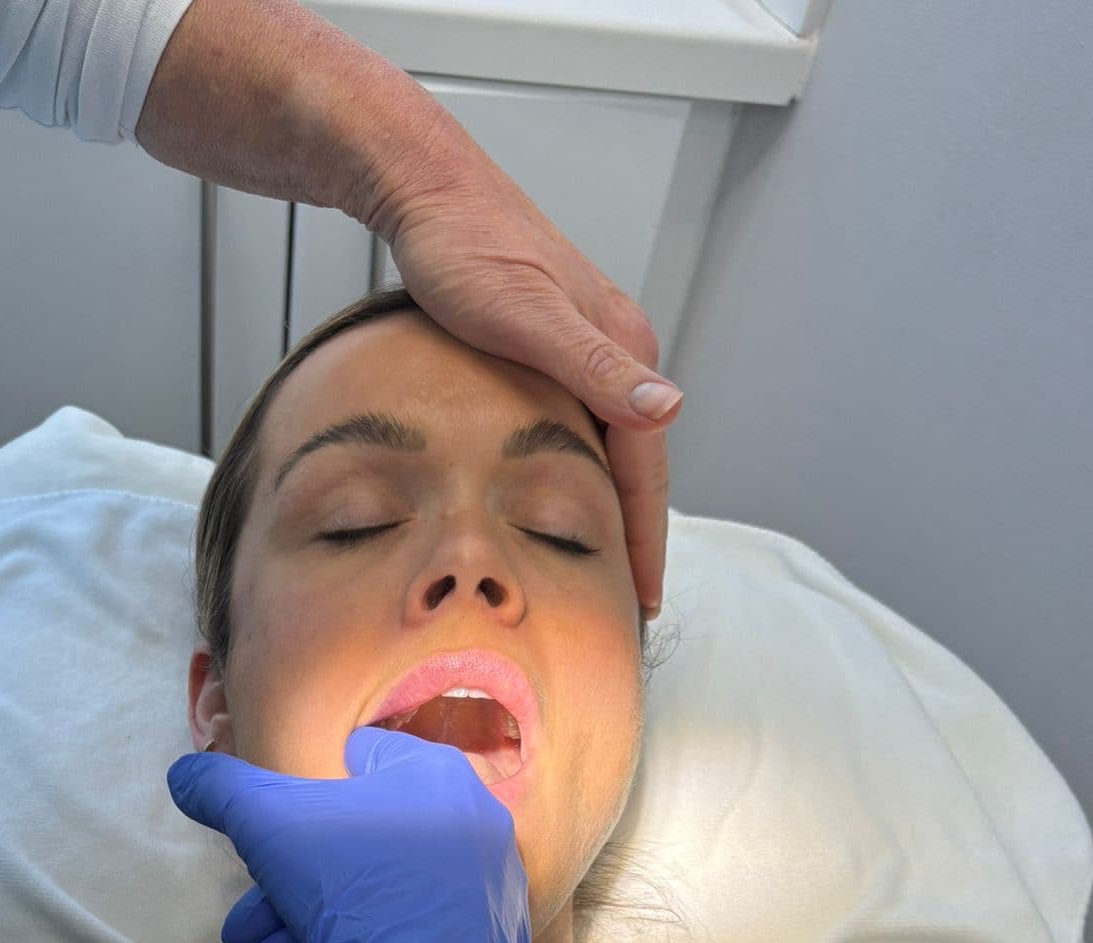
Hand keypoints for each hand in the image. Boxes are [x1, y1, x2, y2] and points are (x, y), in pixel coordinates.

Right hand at [168, 729, 531, 942]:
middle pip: (354, 851)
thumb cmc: (349, 885)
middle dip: (281, 897)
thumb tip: (185, 775)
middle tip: (242, 933)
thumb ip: (222, 790)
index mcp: (437, 777)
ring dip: (300, 940)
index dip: (302, 795)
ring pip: (372, 908)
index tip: (273, 835)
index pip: (359, 758)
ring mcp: (486, 901)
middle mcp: (473, 831)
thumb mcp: (265, 821)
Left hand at [374, 140, 678, 617]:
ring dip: (614, 507)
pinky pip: (584, 423)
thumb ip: (596, 367)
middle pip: (638, 462)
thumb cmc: (463, 252)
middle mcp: (615, 348)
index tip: (643, 600)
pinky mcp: (553, 341)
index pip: (648, 470)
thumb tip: (668, 408)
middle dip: (638, 535)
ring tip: (605, 565)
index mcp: (622, 349)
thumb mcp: (528, 317)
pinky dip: (584, 470)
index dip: (645, 541)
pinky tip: (564, 497)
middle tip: (631, 601)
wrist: (424, 192)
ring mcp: (585, 344)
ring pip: (613, 444)